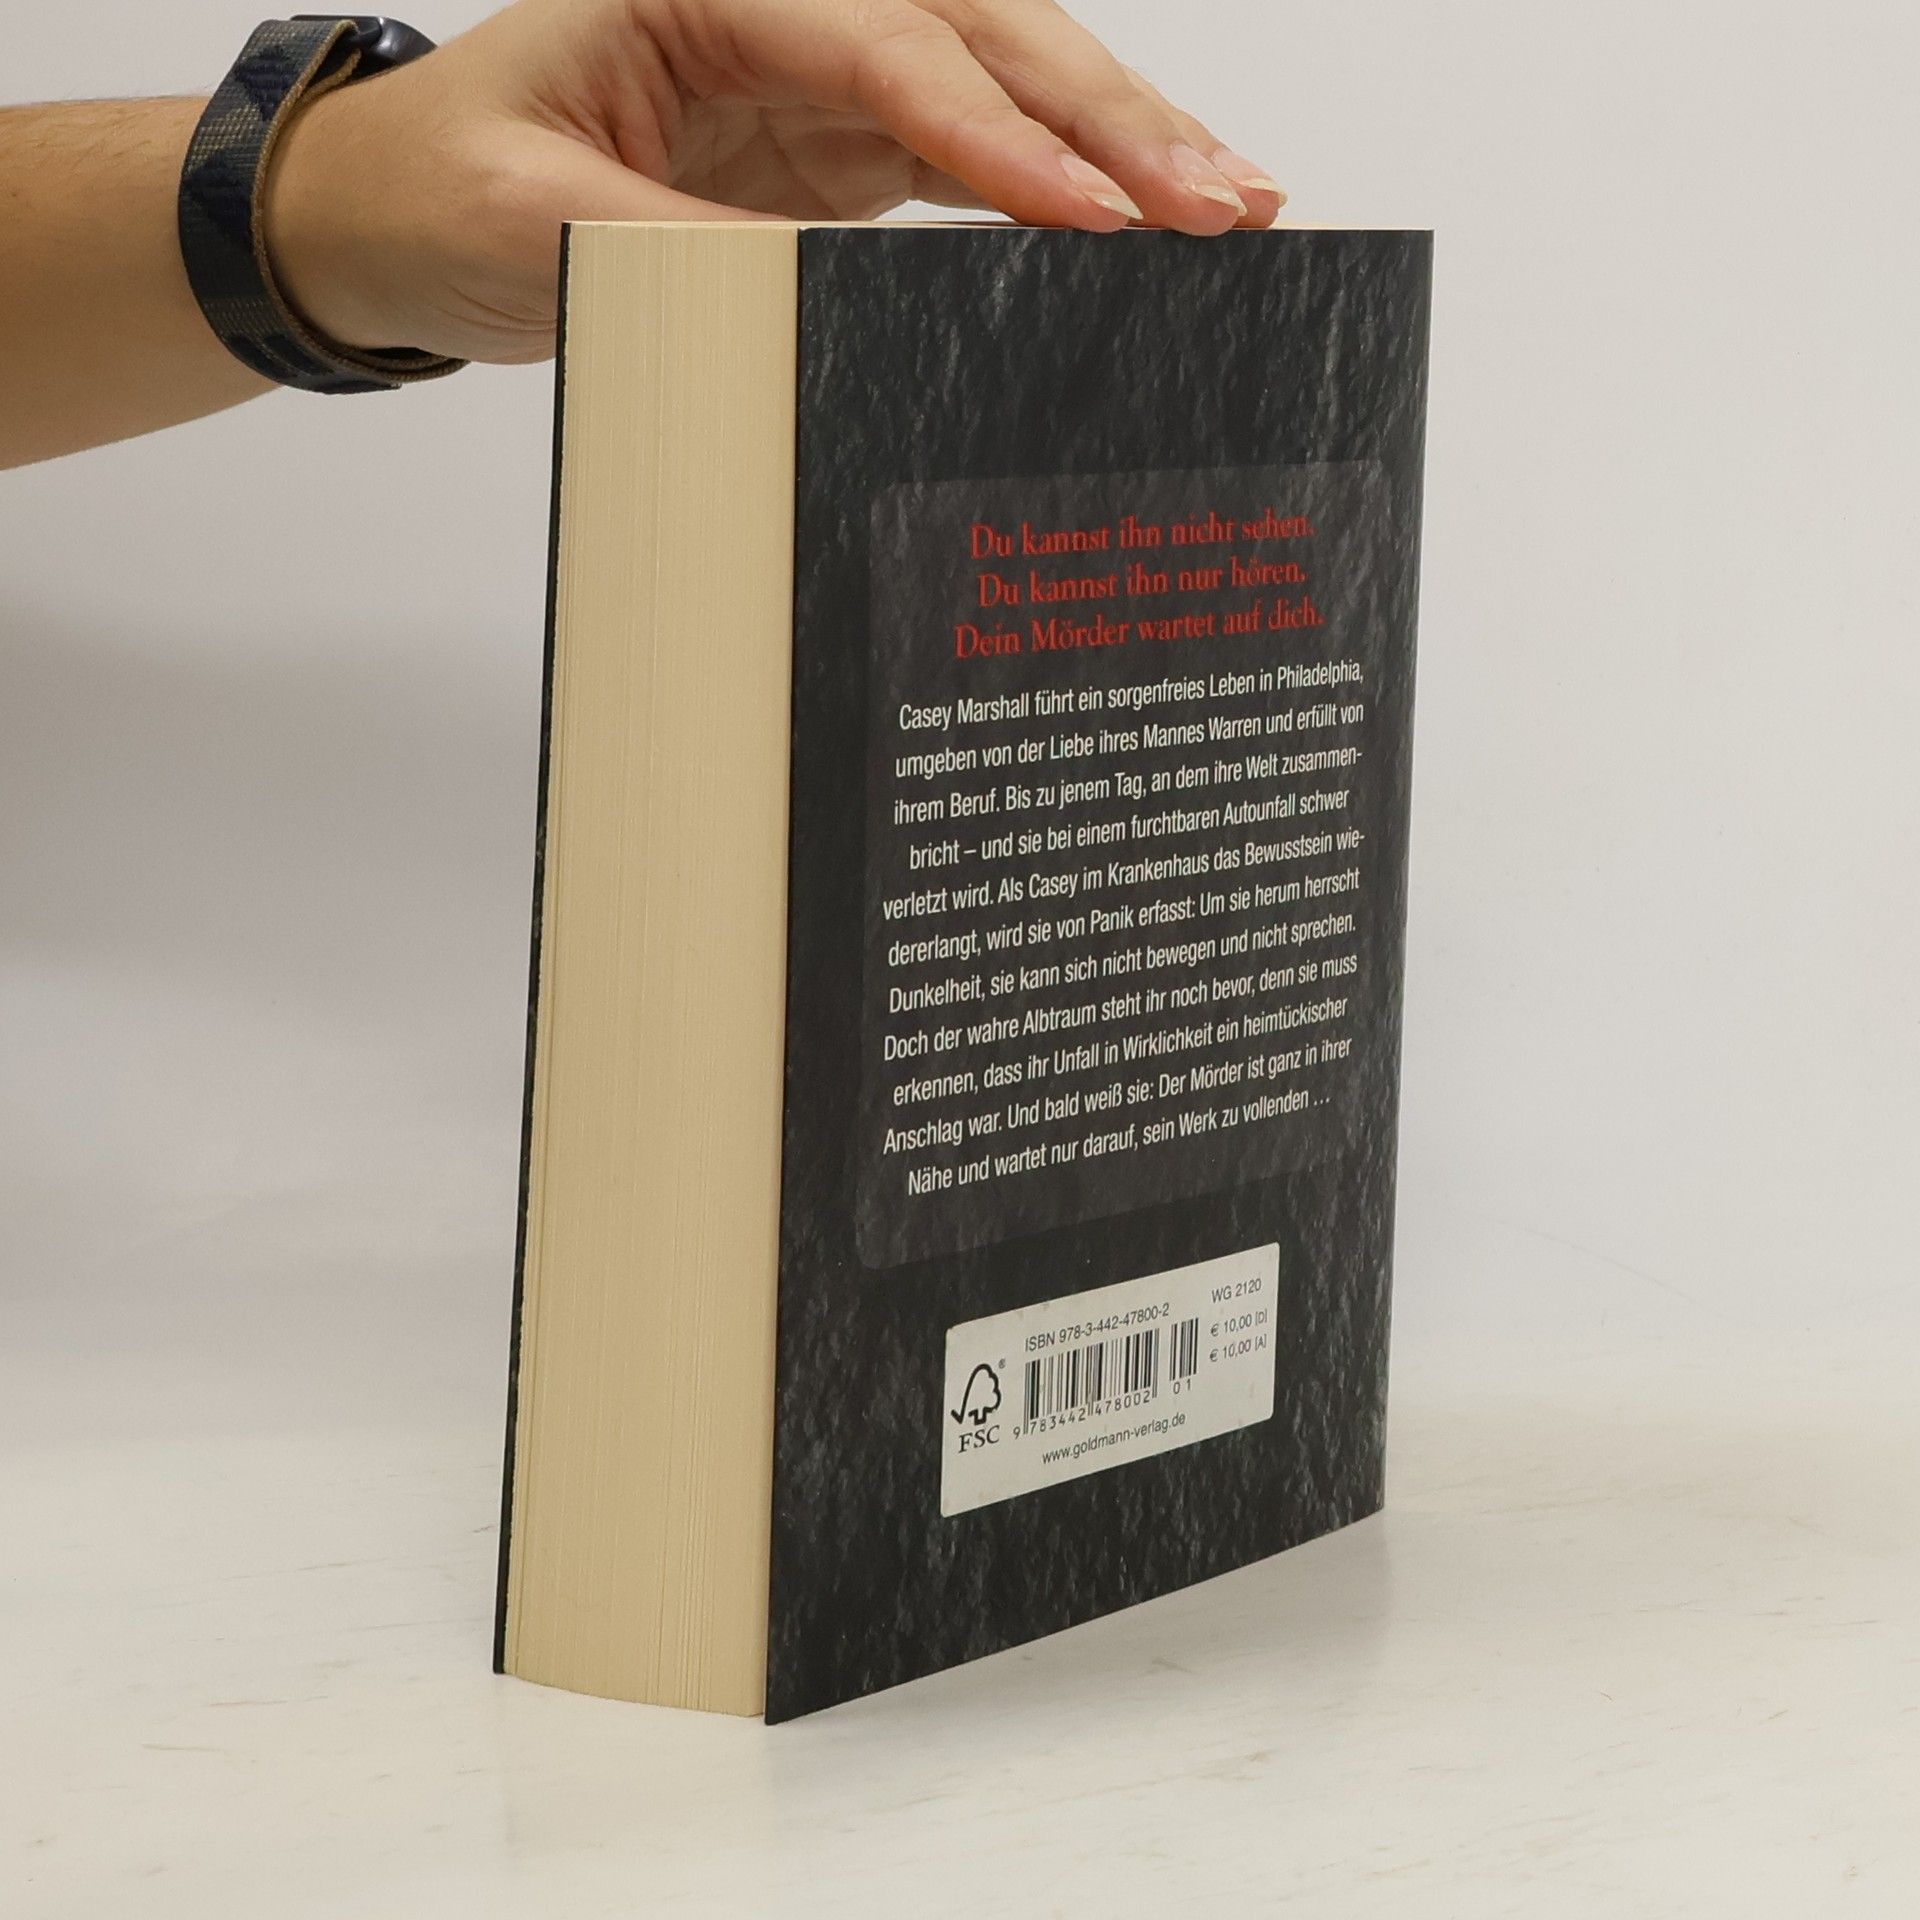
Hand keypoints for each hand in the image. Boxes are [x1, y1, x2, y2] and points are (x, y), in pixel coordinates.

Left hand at [267, 0, 1284, 365]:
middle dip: (1107, 119)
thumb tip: (830, 295)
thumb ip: (681, 249)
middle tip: (1217, 199)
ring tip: (1230, 210)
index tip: (1087, 213)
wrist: (407, 210)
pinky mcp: (844, 152)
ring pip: (1003, 87)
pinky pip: (976, 158)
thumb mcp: (534, 221)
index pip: (881, 45)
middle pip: (980, 38)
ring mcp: (824, 82)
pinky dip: (1060, 193)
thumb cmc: (445, 187)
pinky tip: (1140, 228)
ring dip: (1116, 147)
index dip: (993, 129)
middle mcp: (783, 13)